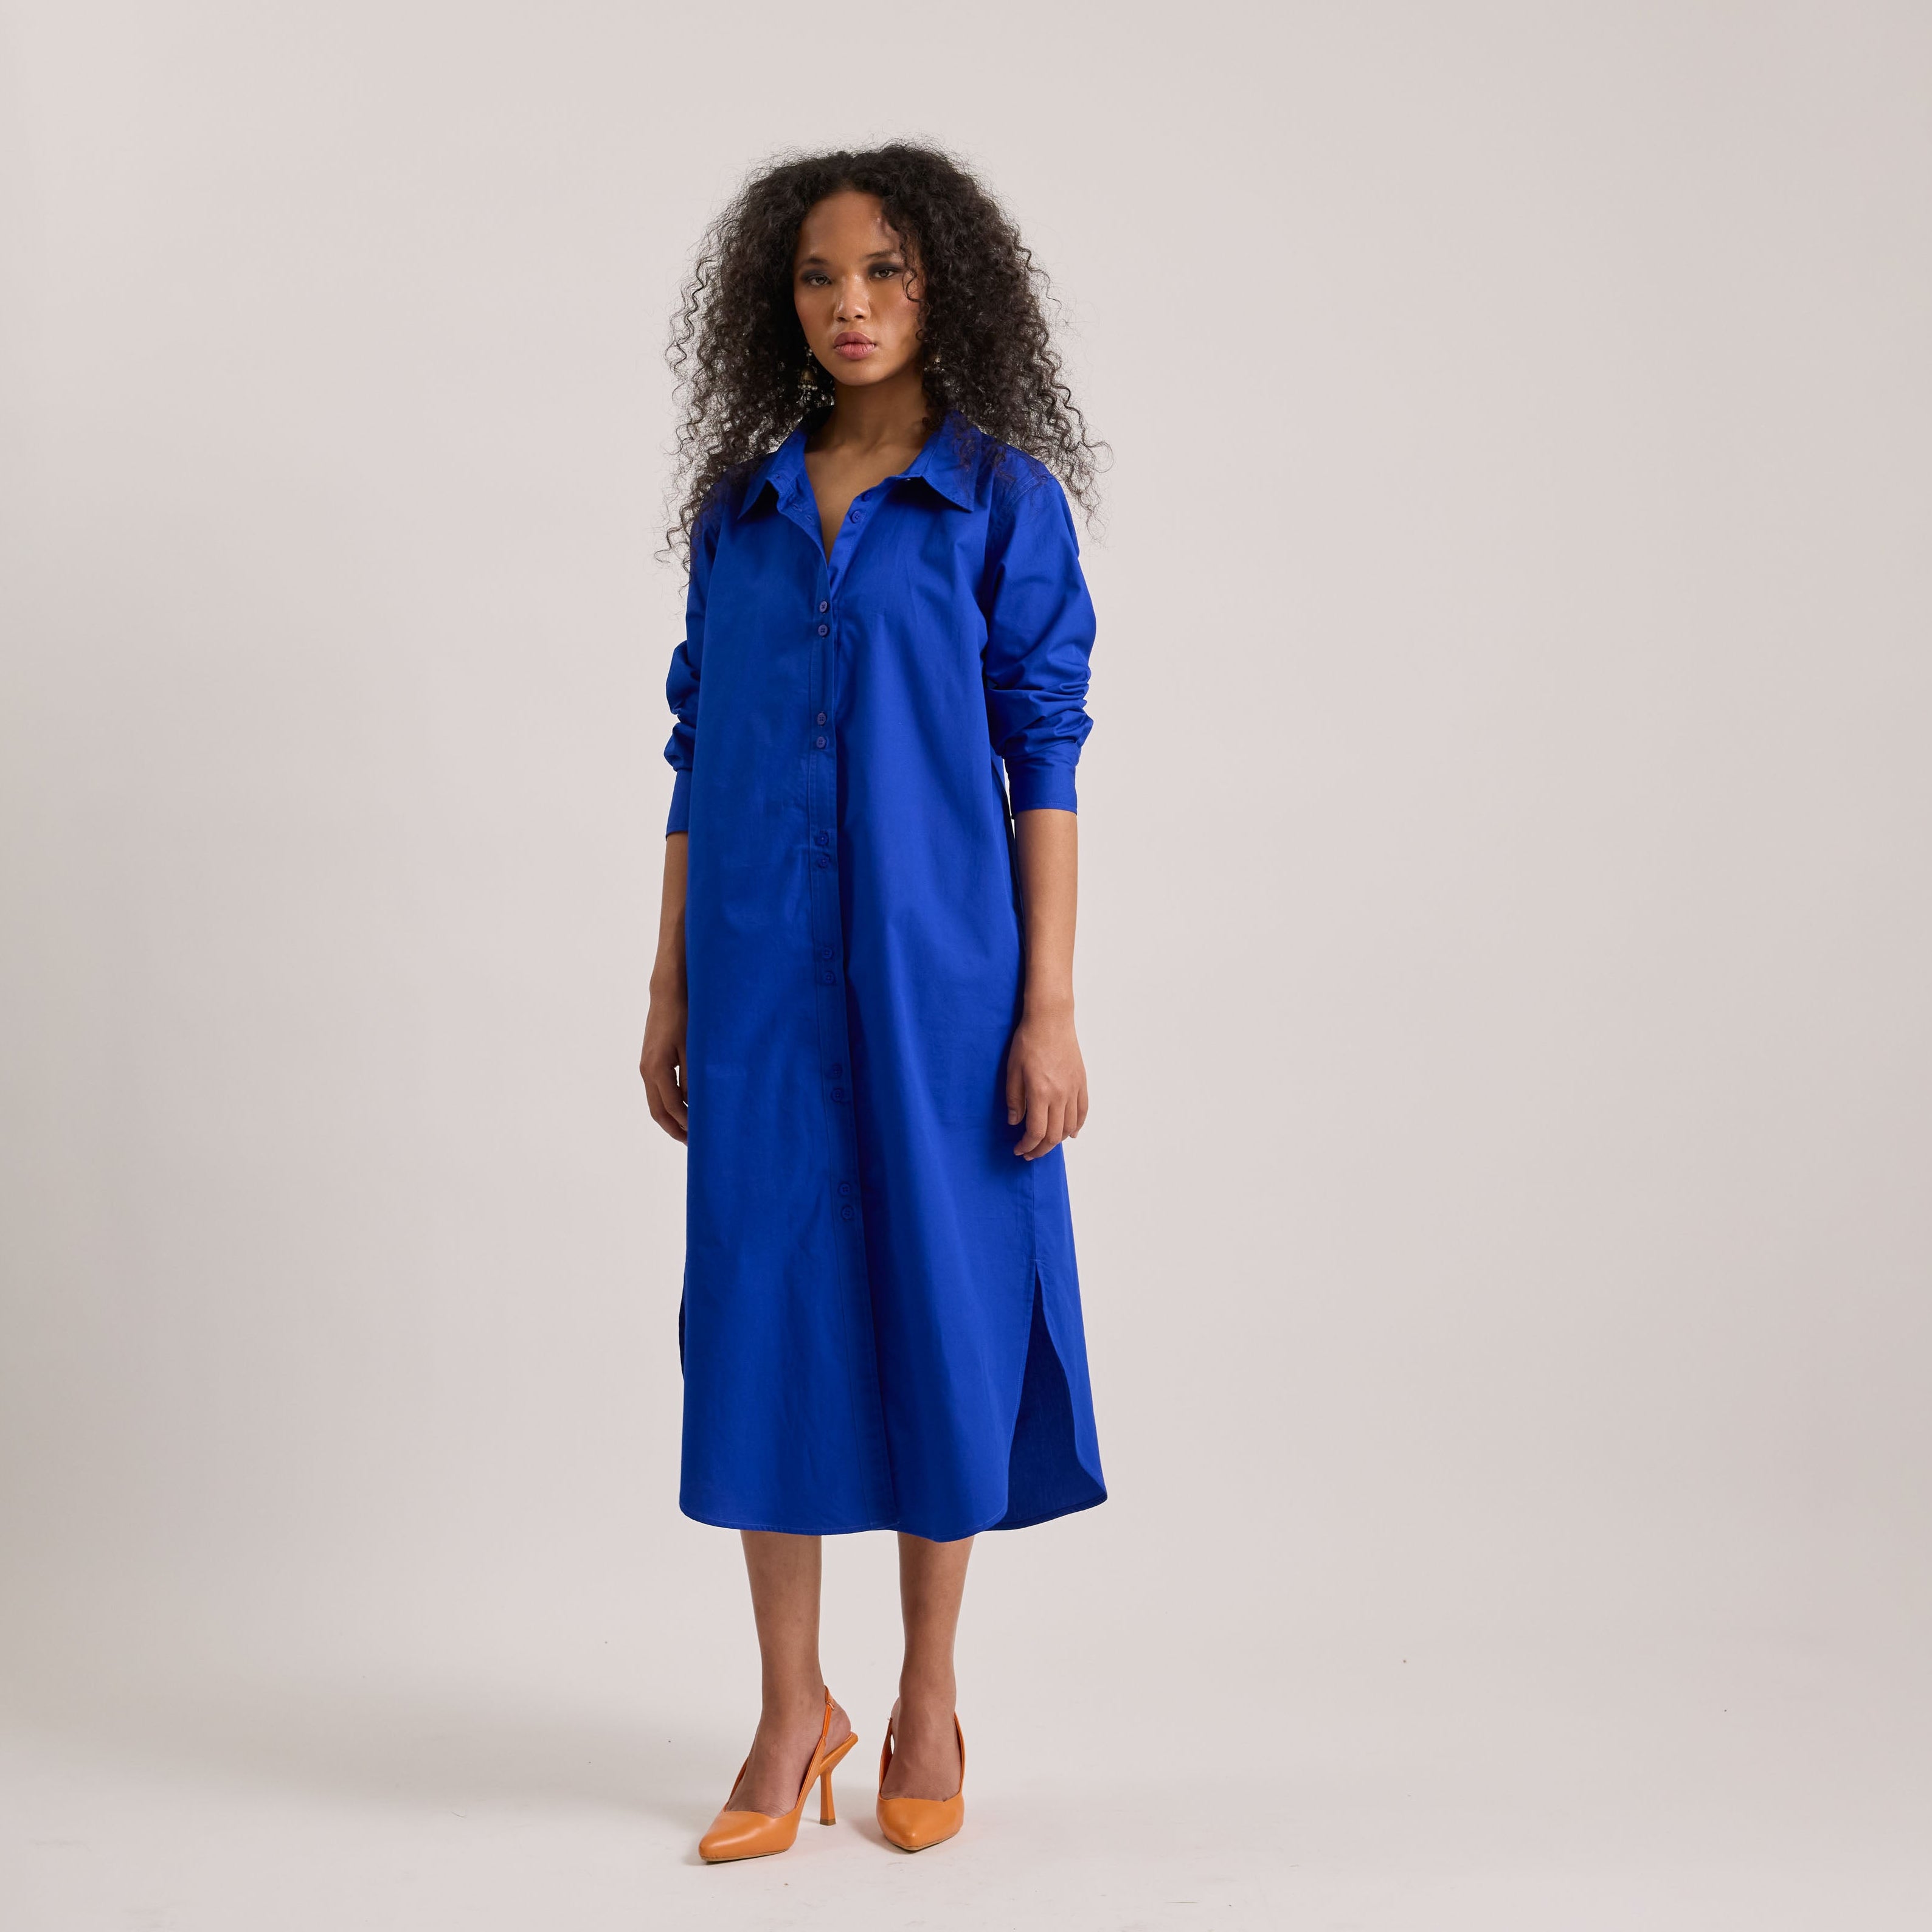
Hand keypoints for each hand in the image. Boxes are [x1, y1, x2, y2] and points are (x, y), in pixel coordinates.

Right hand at [639, 988, 688, 1142]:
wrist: (667, 993)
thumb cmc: (684, 1017)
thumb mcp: (693, 1048)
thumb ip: (692, 1077)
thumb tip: (694, 1104)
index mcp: (657, 1068)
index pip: (671, 1106)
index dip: (685, 1123)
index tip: (700, 1135)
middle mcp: (647, 1070)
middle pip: (657, 1111)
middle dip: (674, 1128)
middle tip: (691, 1143)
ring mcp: (646, 1066)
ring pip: (655, 1102)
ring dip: (670, 1118)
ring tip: (688, 1130)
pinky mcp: (650, 1061)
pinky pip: (656, 1091)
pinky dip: (667, 1104)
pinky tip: (683, 1107)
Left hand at [1004, 1003, 1087, 1159]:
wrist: (1051, 1020)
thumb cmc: (1028, 1042)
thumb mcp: (1012, 1070)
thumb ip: (1015, 1099)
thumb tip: (1015, 1122)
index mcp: (1041, 1093)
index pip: (1037, 1132)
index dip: (1027, 1146)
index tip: (1019, 1149)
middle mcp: (1060, 1095)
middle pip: (1055, 1135)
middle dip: (1041, 1149)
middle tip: (1030, 1152)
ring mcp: (1074, 1090)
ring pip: (1070, 1127)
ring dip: (1058, 1140)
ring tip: (1046, 1143)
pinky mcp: (1081, 1082)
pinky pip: (1083, 1112)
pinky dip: (1077, 1126)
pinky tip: (1071, 1133)